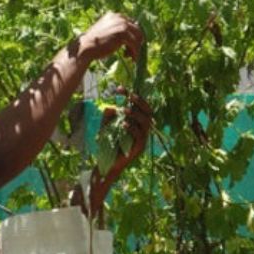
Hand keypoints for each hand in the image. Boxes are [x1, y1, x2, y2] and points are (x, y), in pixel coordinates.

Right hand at [78, 12, 143, 62]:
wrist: (86, 47)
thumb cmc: (95, 43)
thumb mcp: (107, 32)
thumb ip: (117, 30)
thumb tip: (133, 37)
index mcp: (114, 16)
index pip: (132, 25)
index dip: (133, 37)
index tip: (130, 46)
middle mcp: (119, 17)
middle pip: (137, 30)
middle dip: (136, 43)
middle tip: (130, 53)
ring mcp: (122, 24)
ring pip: (138, 37)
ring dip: (136, 48)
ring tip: (128, 56)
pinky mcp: (122, 33)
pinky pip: (135, 44)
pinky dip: (135, 53)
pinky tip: (131, 59)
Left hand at [87, 89, 152, 217]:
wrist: (105, 165)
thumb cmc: (106, 145)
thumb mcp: (105, 127)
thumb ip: (108, 116)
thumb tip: (113, 107)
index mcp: (136, 123)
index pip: (139, 106)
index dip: (133, 96)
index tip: (120, 88)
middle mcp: (142, 130)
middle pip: (148, 112)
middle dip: (139, 102)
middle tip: (129, 96)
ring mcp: (142, 140)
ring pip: (146, 123)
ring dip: (136, 115)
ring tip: (125, 111)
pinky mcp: (139, 149)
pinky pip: (140, 136)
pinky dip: (132, 129)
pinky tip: (124, 125)